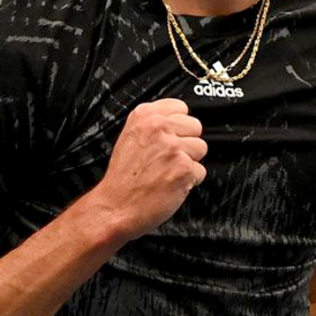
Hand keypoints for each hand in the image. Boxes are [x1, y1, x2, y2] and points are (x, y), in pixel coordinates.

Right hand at [90, 98, 206, 240]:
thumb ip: (154, 124)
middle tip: (167, 160)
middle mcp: (159, 128)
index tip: (170, 138)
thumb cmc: (123, 178)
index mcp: (144, 116)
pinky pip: (200, 171)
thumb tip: (179, 121)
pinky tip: (170, 185)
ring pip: (201, 148)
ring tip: (168, 172)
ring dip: (189, 163)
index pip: (180, 108)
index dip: (178, 126)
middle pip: (195, 127)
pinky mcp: (183, 168)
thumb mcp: (130, 137)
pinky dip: (189, 182)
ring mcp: (172, 148)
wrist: (114, 207)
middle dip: (186, 143)